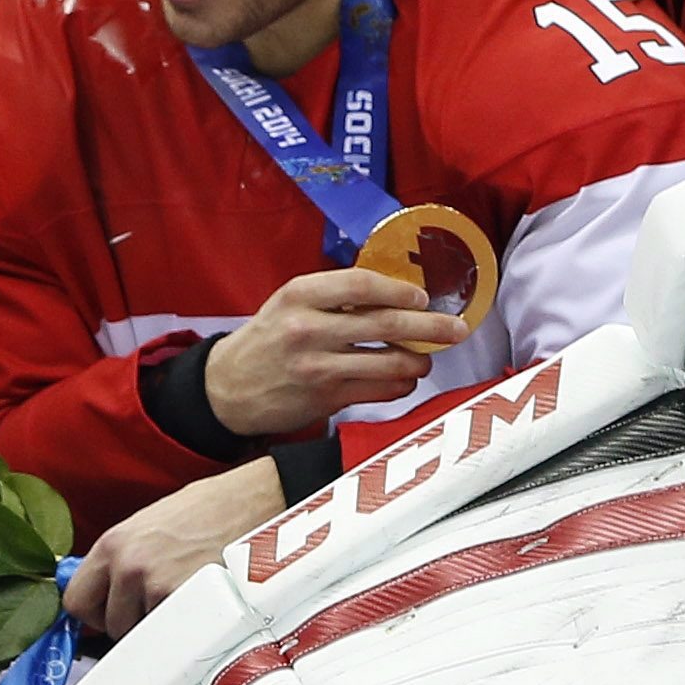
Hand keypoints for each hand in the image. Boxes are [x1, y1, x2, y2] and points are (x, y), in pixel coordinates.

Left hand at [65, 458, 284, 636]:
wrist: (256, 500)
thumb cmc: (210, 510)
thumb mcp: (149, 525)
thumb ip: (121, 560)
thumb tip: (103, 597)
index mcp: (113, 543)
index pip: (75, 601)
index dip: (95, 611)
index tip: (110, 611)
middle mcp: (128, 566)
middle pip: (107, 624)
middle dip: (129, 622)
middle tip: (158, 604)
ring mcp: (156, 587)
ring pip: (141, 634)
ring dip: (159, 625)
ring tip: (186, 596)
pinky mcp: (186, 605)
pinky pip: (170, 637)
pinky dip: (184, 628)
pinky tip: (201, 602)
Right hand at [200, 267, 443, 437]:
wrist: (229, 388)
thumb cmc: (268, 339)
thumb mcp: (290, 303)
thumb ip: (334, 295)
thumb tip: (394, 291)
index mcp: (299, 295)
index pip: (361, 285)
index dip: (399, 290)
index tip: (422, 297)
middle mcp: (309, 329)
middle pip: (385, 325)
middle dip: (430, 327)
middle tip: (455, 328)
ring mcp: (318, 367)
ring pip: (389, 363)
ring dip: (419, 362)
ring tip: (427, 359)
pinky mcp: (326, 399)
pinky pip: (380, 392)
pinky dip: (400, 386)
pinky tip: (403, 380)